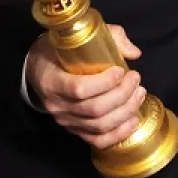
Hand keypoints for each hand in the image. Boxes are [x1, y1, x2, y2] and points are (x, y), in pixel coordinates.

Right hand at [24, 24, 146, 148]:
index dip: (104, 82)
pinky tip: (133, 120)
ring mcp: (66, 121)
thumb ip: (108, 37)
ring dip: (125, 111)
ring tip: (139, 94)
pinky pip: (98, 140)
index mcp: (52, 80)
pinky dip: (119, 134)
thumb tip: (134, 53)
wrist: (38, 70)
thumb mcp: (75, 37)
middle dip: (122, 95)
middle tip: (136, 79)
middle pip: (94, 109)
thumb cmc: (57, 51)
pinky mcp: (75, 130)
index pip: (79, 89)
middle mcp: (57, 105)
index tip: (121, 70)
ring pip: (99, 125)